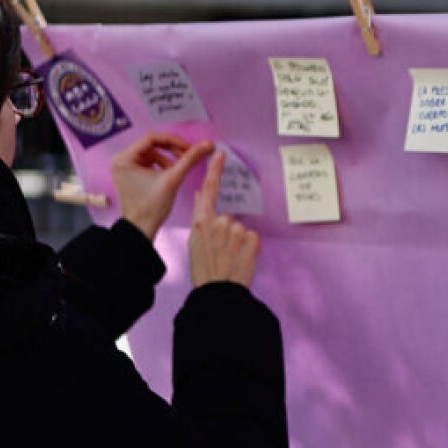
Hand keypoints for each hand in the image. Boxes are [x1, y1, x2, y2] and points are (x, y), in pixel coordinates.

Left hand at [110, 133, 214, 240]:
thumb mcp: (172, 179)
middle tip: (188, 155)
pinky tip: (171, 173)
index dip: (173, 141)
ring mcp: (125, 167)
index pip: (152, 138)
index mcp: (124, 158)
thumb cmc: (150, 208)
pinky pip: (149, 162)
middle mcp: (121, 160)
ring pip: (151, 153)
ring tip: (180, 167)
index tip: (189, 147)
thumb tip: (206, 145)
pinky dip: (161, 165)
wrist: (142, 229)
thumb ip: (190, 160)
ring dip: (168, 158)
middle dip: (171, 150)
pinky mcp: (131, 174)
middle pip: (151, 145)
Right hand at [189, 151, 259, 288]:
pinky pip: (251, 237)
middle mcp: (220, 221)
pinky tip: (240, 259)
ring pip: (240, 228)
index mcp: (202, 221)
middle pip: (227, 217)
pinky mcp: (253, 239)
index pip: (210, 190)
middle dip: (226, 230)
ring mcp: (238, 230)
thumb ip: (200, 216)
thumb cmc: (204, 269)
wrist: (218, 292)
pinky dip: (248, 247)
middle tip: (220, 251)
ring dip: (237, 240)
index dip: (215, 171)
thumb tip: (201, 194)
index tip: (220, 154)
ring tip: (230, 258)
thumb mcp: (194, 241)